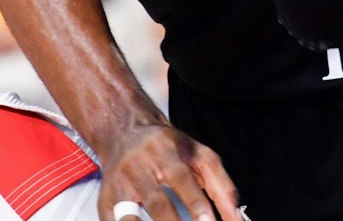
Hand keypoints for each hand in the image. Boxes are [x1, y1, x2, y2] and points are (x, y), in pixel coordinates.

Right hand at [96, 121, 240, 220]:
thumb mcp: (199, 155)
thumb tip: (236, 219)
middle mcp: (139, 166)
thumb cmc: (166, 147)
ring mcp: (119, 185)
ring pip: (128, 215)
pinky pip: (112, 220)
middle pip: (157, 202)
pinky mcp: (106, 200)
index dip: (195, 203)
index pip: (181, 179)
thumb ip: (221, 185)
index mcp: (165, 152)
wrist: (123, 131)